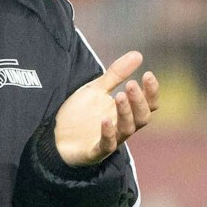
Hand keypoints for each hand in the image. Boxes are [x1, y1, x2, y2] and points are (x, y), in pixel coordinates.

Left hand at [54, 51, 158, 166]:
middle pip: (142, 117)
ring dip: (125, 113)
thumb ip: (116, 74)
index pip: (148, 104)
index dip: (151, 91)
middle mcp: (122, 127)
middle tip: (131, 85)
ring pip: (127, 129)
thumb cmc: (81, 113)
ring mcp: (110, 140)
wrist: (55, 135)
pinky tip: (104, 120)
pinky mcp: (94, 152)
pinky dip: (107, 133)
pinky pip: (106, 145)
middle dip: (139, 101)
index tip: (148, 74)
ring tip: (119, 96)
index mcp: (126, 112)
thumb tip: (138, 54)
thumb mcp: (97, 89)